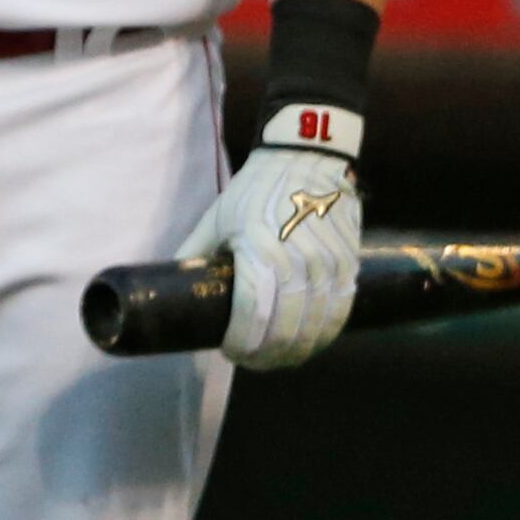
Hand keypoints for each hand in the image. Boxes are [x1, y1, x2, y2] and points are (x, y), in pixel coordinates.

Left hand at [171, 113, 361, 368]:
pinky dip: (323, 335)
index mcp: (260, 250)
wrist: (307, 160)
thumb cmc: (255, 190)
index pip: (253, 313)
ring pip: (316, 328)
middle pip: (286, 329)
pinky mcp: (348, 266)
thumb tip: (171, 290)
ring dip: (296, 351)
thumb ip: (196, 256)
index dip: (242, 342)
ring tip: (276, 358)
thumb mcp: (216, 219)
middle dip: (266, 354)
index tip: (229, 351)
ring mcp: (328, 266)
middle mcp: (298, 262)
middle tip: (249, 360)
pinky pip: (339, 313)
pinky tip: (308, 344)